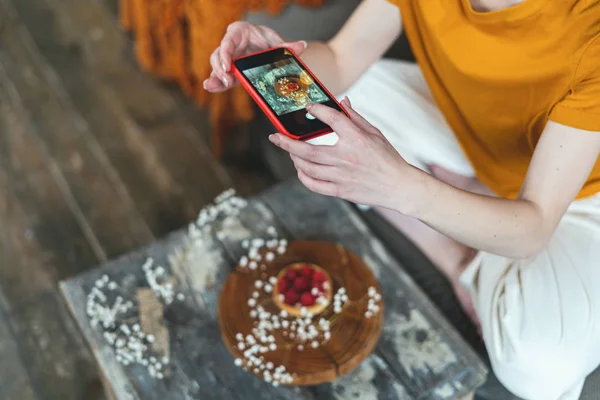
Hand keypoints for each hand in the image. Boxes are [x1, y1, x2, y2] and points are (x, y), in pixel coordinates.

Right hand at [204, 21, 307, 92]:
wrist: (264, 47)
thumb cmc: (266, 40)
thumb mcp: (275, 42)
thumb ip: (286, 46)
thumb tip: (302, 46)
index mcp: (238, 32)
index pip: (228, 42)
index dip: (226, 53)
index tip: (229, 66)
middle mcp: (229, 44)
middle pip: (218, 55)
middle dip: (220, 69)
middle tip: (226, 80)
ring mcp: (227, 58)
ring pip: (216, 66)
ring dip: (217, 76)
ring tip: (217, 86)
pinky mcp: (229, 71)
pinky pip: (220, 76)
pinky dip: (216, 82)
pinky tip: (210, 87)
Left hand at [268, 97, 418, 210]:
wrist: (398, 186)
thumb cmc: (387, 158)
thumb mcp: (374, 133)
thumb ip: (354, 117)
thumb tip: (342, 101)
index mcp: (356, 139)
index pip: (330, 119)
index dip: (316, 110)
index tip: (308, 107)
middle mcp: (346, 157)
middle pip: (307, 150)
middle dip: (286, 143)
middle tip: (275, 137)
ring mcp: (341, 176)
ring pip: (307, 168)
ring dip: (294, 159)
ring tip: (290, 152)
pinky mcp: (340, 190)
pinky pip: (314, 185)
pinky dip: (303, 177)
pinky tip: (301, 170)